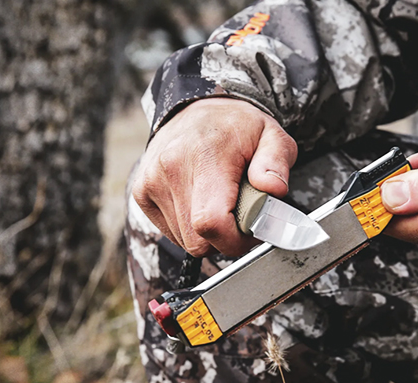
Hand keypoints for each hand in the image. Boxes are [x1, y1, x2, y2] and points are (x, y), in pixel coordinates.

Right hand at [132, 98, 296, 256]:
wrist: (198, 107)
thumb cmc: (237, 125)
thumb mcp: (272, 136)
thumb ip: (276, 163)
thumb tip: (273, 189)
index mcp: (204, 156)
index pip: (211, 223)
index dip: (236, 240)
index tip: (252, 229)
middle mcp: (170, 170)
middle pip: (198, 240)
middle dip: (226, 237)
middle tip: (242, 213)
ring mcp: (150, 182)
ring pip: (185, 241)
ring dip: (208, 232)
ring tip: (221, 201)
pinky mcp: (141, 192)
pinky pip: (171, 232)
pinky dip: (190, 226)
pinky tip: (200, 201)